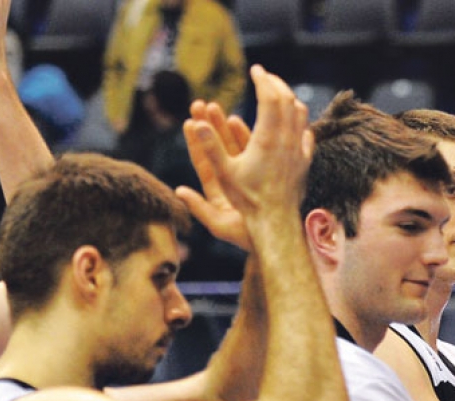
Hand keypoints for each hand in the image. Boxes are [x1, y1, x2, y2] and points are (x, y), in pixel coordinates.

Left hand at [176, 100, 252, 251]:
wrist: (275, 241)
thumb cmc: (248, 238)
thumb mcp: (220, 225)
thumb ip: (200, 208)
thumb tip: (179, 191)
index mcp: (218, 193)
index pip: (204, 162)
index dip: (196, 143)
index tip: (189, 122)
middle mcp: (230, 183)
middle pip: (216, 150)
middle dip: (208, 127)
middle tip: (200, 104)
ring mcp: (246, 178)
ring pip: (233, 148)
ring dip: (225, 128)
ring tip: (217, 108)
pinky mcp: (261, 174)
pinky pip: (252, 152)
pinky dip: (245, 137)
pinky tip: (239, 121)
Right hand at [185, 65, 312, 220]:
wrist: (276, 223)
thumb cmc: (248, 202)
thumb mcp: (224, 175)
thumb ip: (210, 148)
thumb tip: (196, 124)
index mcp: (267, 138)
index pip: (269, 97)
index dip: (262, 80)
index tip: (255, 70)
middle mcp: (286, 140)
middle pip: (287, 100)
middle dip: (276, 84)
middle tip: (265, 76)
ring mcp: (297, 151)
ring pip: (299, 114)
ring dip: (289, 98)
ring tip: (278, 94)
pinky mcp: (303, 163)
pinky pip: (306, 133)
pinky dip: (299, 121)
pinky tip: (294, 122)